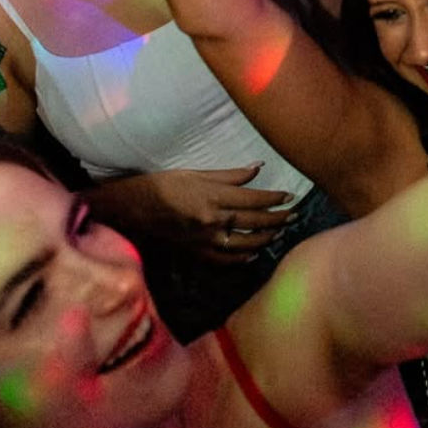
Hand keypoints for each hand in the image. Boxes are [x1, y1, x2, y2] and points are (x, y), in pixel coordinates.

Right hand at [124, 165, 293, 259]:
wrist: (134, 209)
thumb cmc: (165, 184)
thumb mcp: (198, 173)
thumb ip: (231, 175)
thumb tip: (259, 168)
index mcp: (214, 198)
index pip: (254, 199)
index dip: (275, 198)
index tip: (290, 196)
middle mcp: (213, 222)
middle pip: (255, 223)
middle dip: (278, 219)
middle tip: (294, 215)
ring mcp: (205, 241)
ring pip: (245, 245)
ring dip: (266, 239)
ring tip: (279, 232)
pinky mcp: (197, 253)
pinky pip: (226, 260)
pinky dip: (243, 258)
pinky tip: (254, 253)